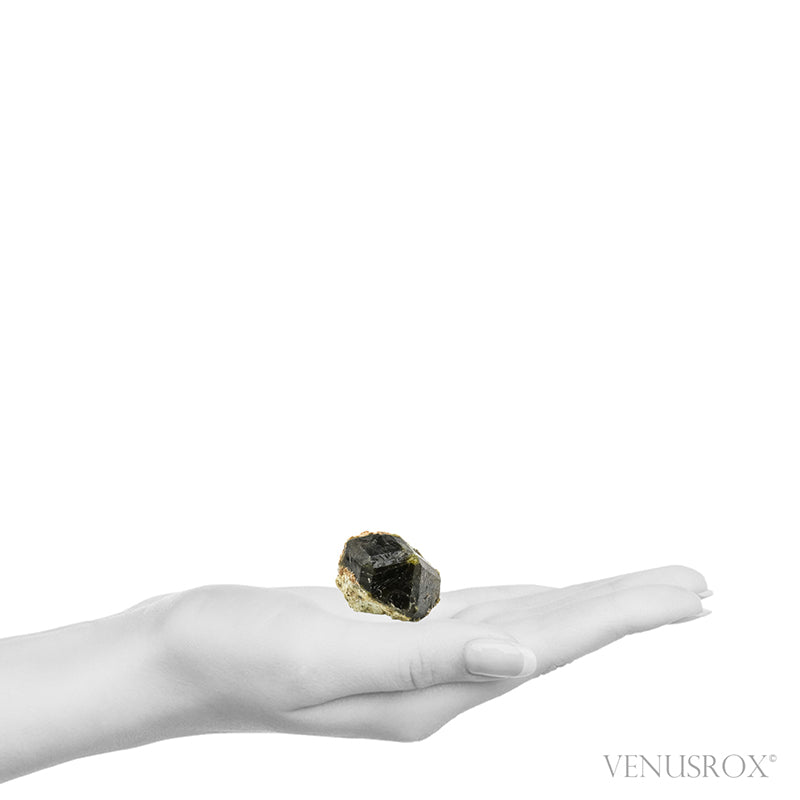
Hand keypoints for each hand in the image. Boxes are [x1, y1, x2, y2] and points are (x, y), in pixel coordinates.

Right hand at [151, 564, 710, 742]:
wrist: (183, 650)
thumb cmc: (238, 654)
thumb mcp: (327, 662)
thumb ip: (427, 663)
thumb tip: (523, 664)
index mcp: (433, 692)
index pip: (552, 646)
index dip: (624, 615)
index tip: (690, 594)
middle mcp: (439, 681)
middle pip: (555, 636)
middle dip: (627, 608)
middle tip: (697, 586)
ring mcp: (417, 658)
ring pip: (525, 623)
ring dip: (587, 603)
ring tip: (642, 592)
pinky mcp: (394, 633)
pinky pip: (481, 613)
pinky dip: (530, 600)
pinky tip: (548, 601)